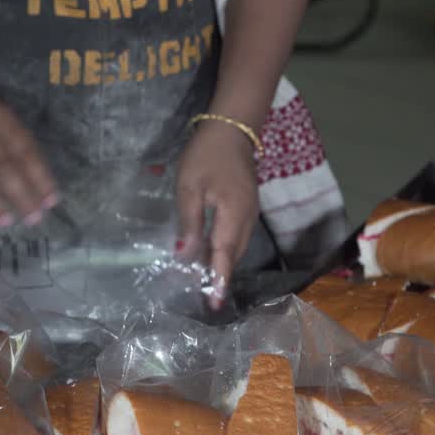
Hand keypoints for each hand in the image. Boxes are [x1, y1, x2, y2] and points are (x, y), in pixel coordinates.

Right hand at [0, 78, 57, 226]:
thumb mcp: (0, 112)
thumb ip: (17, 140)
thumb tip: (39, 176)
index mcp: (0, 119)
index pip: (25, 151)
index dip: (40, 177)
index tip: (51, 200)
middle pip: (3, 168)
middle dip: (21, 195)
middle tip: (34, 217)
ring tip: (6, 221)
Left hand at [175, 119, 259, 308]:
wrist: (231, 130)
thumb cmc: (205, 156)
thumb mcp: (189, 187)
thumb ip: (189, 223)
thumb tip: (183, 254)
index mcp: (233, 215)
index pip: (224, 255)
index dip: (218, 280)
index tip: (215, 304)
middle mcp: (247, 219)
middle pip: (233, 255)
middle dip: (219, 275)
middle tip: (202, 295)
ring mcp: (250, 213)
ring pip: (236, 247)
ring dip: (222, 263)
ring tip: (204, 279)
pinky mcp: (248, 207)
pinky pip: (238, 236)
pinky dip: (225, 249)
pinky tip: (211, 252)